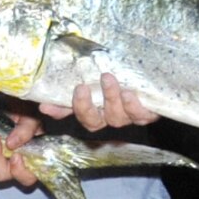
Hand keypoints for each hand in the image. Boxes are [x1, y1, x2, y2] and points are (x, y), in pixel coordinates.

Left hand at [0, 115, 41, 188]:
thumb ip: (26, 130)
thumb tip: (12, 144)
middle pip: (1, 175)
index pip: (27, 178)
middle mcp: (9, 166)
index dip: (20, 172)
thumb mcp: (30, 119)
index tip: (16, 156)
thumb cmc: (24, 114)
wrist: (8, 107)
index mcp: (28, 160)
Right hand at [40, 72, 156, 130]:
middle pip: (94, 122)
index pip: (76, 115)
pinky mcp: (147, 114)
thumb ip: (71, 91)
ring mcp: (128, 117)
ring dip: (110, 99)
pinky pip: (139, 116)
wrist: (155, 77)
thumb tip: (43, 102)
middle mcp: (110, 117)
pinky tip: (129, 93)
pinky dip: (133, 106)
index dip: (65, 111)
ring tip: (108, 79)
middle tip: (82, 87)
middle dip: (86, 107)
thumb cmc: (120, 76)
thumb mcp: (94, 80)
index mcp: (95, 111)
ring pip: (116, 118)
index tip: (55, 100)